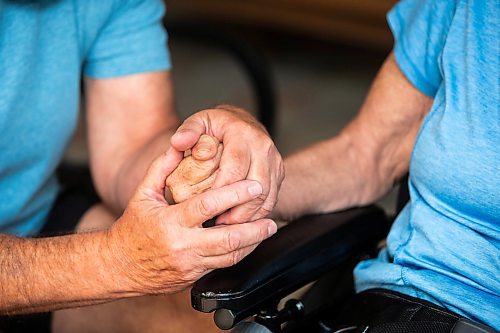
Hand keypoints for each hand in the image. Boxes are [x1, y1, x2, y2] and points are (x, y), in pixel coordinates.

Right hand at [108, 149, 277, 294]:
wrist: (119, 267)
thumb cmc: (131, 228)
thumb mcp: (142, 194)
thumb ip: (161, 168)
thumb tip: (179, 145)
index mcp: (170, 222)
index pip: (207, 206)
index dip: (233, 195)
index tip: (253, 186)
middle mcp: (182, 245)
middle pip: (227, 239)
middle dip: (253, 228)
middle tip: (271, 217)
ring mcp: (189, 264)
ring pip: (229, 257)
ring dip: (252, 243)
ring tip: (268, 229)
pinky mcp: (193, 278)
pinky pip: (222, 266)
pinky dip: (239, 253)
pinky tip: (250, 243)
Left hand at [170, 105, 283, 223]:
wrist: (244, 122)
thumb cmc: (218, 125)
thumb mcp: (199, 121)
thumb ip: (187, 131)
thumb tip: (178, 142)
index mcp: (243, 134)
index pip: (235, 167)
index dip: (221, 190)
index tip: (205, 205)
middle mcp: (263, 146)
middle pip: (255, 186)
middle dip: (237, 209)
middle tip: (217, 222)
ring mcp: (274, 161)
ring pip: (266, 197)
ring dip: (247, 215)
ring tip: (226, 224)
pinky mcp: (278, 174)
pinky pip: (271, 200)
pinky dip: (256, 215)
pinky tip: (238, 221)